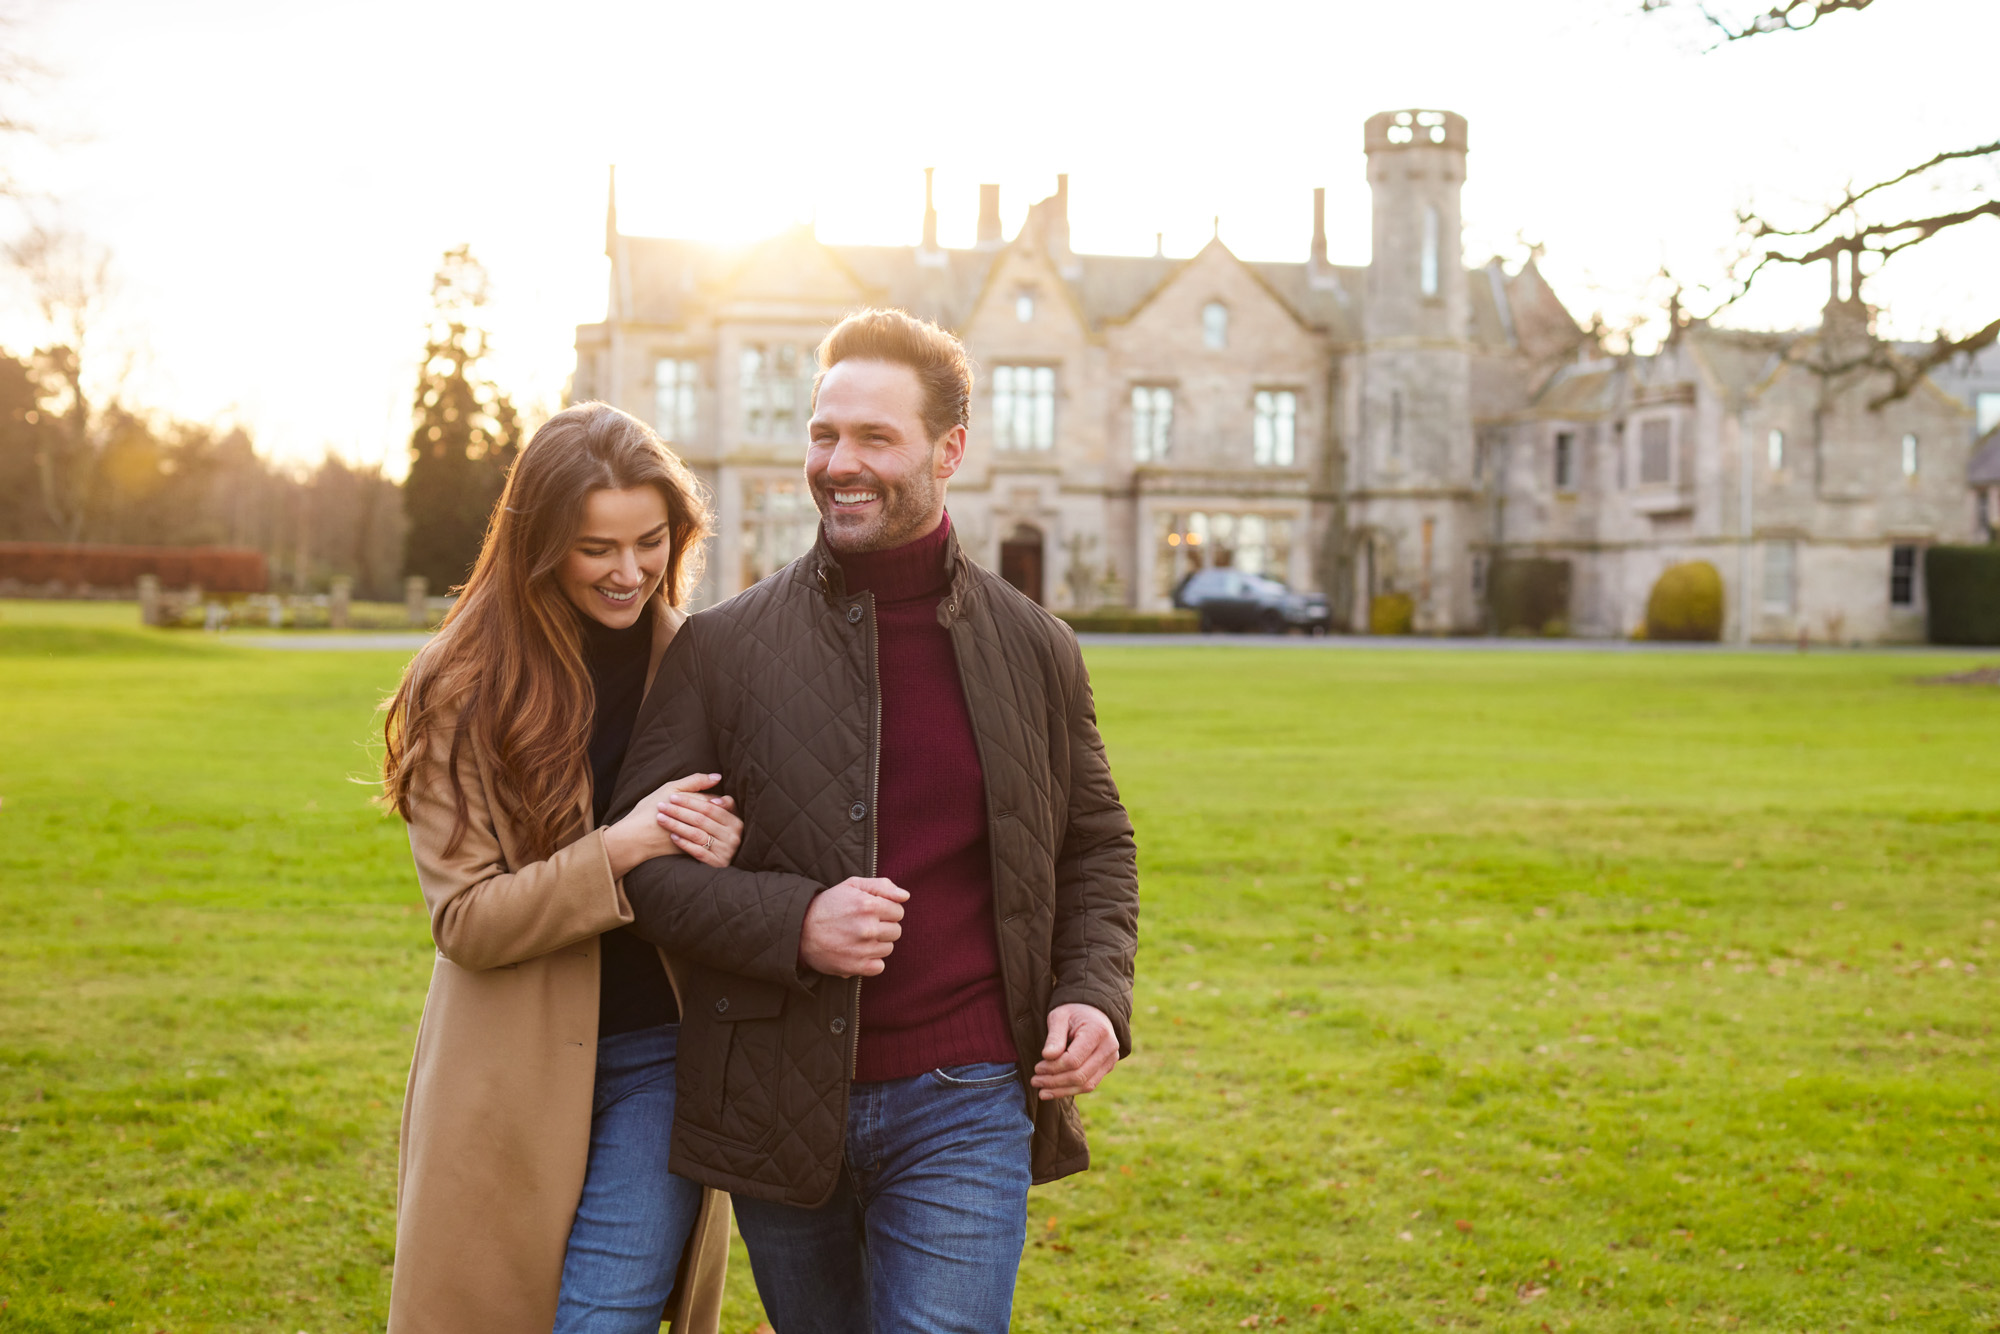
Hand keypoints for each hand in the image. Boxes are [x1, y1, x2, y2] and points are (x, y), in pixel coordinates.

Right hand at [604, 773, 734, 877]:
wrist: (635, 838)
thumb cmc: (649, 810)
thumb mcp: (669, 789)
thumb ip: (695, 781)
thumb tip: (718, 776)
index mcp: (693, 802)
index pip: (714, 800)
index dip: (717, 800)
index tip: (715, 800)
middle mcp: (696, 820)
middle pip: (716, 815)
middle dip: (717, 813)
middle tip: (712, 811)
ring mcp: (694, 835)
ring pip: (713, 828)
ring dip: (712, 825)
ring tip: (705, 822)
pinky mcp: (691, 848)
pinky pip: (706, 841)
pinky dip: (706, 836)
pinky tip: (703, 833)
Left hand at [658, 786, 741, 868]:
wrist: (723, 868)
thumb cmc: (722, 832)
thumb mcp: (726, 815)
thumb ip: (721, 798)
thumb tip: (717, 778)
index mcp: (735, 821)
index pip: (709, 808)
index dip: (690, 801)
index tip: (672, 796)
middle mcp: (733, 836)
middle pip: (701, 820)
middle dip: (679, 811)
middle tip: (661, 806)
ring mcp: (725, 851)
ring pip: (697, 834)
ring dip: (677, 825)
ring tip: (661, 818)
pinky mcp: (716, 863)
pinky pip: (697, 852)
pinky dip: (684, 843)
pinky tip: (672, 836)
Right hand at [798, 877, 907, 977]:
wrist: (800, 930)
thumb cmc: (829, 905)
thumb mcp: (852, 885)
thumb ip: (882, 886)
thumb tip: (905, 896)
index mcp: (868, 905)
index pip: (898, 911)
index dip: (887, 911)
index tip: (872, 912)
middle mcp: (867, 928)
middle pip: (896, 931)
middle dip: (884, 927)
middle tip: (864, 925)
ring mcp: (862, 949)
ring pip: (889, 948)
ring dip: (877, 944)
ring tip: (858, 938)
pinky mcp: (856, 967)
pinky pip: (880, 966)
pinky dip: (871, 961)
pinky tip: (858, 952)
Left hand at [1031, 1003, 1117, 1100]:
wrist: (1092, 1011)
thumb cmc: (1072, 1012)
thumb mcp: (1059, 1016)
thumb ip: (1054, 1036)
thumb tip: (1047, 1057)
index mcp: (1097, 1031)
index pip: (1073, 1060)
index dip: (1053, 1067)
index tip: (1037, 1068)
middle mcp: (1109, 1047)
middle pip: (1080, 1075)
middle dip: (1055, 1081)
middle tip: (1035, 1081)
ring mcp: (1111, 1059)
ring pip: (1086, 1084)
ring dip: (1061, 1090)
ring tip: (1042, 1092)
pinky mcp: (1108, 1067)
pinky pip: (1089, 1084)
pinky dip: (1070, 1090)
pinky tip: (1054, 1091)